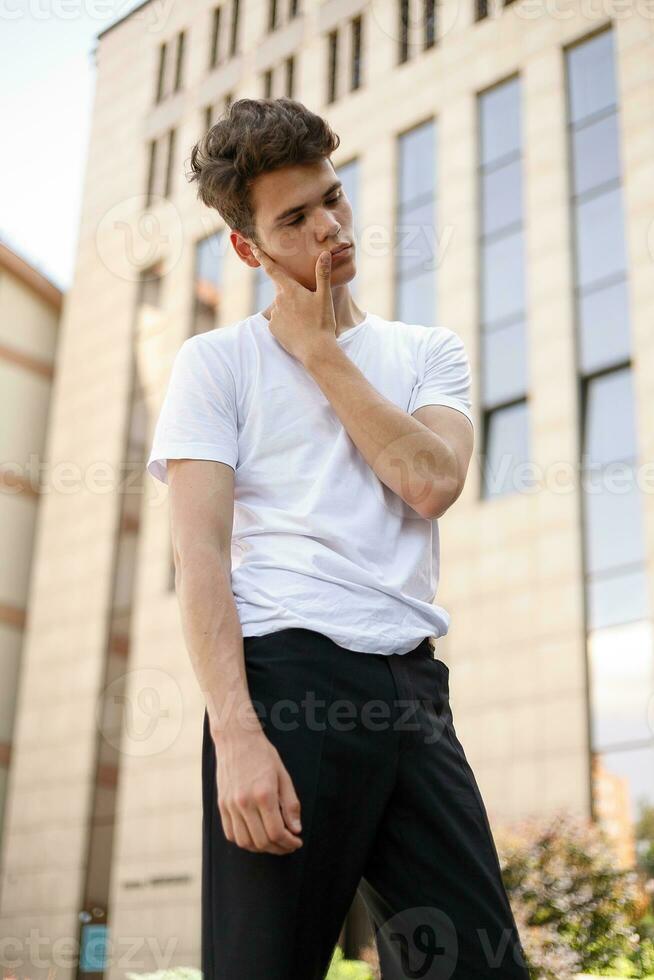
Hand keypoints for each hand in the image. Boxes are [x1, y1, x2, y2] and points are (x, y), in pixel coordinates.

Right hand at [214, 728, 303, 854]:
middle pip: (262, 841)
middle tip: (288, 845)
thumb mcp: (283, 776)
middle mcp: (245, 802)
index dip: (289, 843)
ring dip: (261, 848)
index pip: (276, 832)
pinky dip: (244, 841)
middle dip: (278, 848)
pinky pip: (231, 833)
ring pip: (245, 842)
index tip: (297, 842)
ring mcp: (230, 805)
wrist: (236, 739)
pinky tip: (256, 836)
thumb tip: (296, 830)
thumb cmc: (263, 755)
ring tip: (273, 843)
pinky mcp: (221, 805)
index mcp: (264, 794)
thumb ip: (290, 804)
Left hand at [251, 244, 337, 365]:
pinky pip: (278, 321)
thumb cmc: (322, 322)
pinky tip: (298, 329)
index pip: (272, 269)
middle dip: (293, 296)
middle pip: (282, 291)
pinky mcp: (273, 329)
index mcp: (290, 290)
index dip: (263, 258)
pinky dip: (287, 323)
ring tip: (306, 321)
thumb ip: (322, 274)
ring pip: (281, 307)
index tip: (253, 248)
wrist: (315, 350)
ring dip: (291, 310)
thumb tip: (324, 254)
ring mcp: (274, 315)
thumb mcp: (324, 297)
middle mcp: (278, 301)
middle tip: (308, 308)